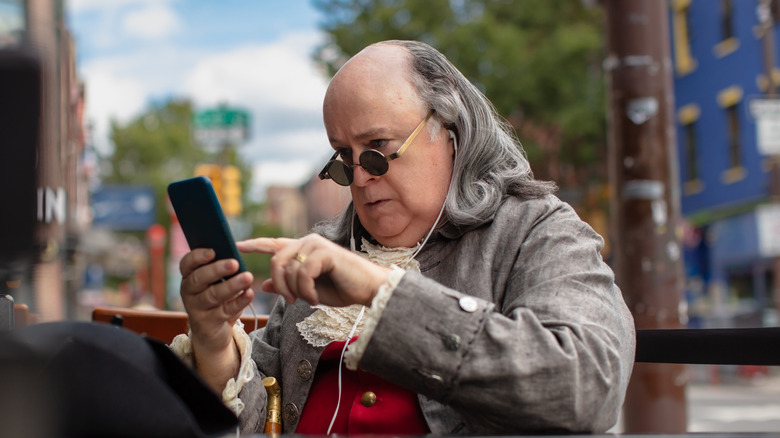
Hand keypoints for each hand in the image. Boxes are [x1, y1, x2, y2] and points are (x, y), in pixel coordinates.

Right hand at [179, 248, 253, 388]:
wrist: (212, 331)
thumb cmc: (217, 297)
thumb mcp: (215, 281)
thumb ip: (220, 267)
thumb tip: (234, 253)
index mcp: (189, 276)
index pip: (187, 264)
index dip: (197, 256)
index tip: (213, 251)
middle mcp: (189, 291)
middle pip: (199, 279)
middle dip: (216, 270)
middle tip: (234, 263)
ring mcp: (197, 308)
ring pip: (213, 295)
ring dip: (231, 286)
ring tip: (247, 277)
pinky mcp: (208, 323)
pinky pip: (225, 310)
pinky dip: (239, 301)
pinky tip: (249, 293)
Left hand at [237, 234, 390, 306]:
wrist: (368, 289)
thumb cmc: (342, 288)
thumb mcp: (308, 291)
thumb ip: (287, 286)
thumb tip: (262, 285)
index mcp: (302, 250)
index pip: (273, 244)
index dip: (254, 245)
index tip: (236, 246)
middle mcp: (307, 242)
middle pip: (276, 261)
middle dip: (279, 285)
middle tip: (289, 301)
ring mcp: (316, 245)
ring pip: (289, 269)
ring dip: (296, 291)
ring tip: (310, 299)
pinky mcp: (324, 252)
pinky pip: (303, 273)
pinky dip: (306, 291)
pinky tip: (316, 298)